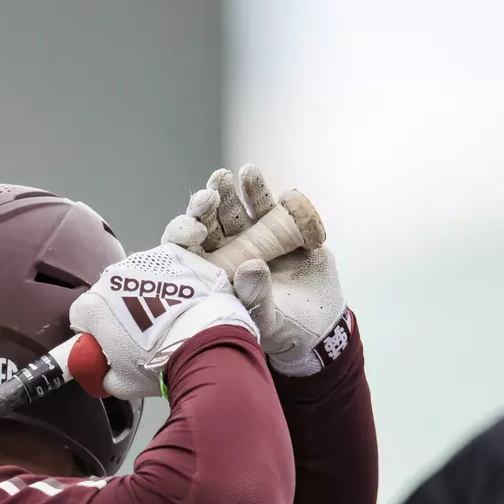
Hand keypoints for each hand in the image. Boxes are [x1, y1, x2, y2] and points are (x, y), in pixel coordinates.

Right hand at [67, 201, 258, 399]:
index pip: (81, 316)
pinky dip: (171, 282)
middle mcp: (112, 276)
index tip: (110, 345)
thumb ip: (100, 373)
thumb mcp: (119, 383)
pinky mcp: (173, 254)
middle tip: (143, 335)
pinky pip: (165, 268)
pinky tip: (183, 302)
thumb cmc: (159, 364)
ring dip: (146, 294)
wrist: (206, 344)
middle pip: (109, 294)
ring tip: (168, 319)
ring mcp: (145, 260)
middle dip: (120, 311)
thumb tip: (99, 370)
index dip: (94, 332)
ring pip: (138, 278)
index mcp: (92, 306)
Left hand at [193, 165, 348, 376]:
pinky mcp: (280, 227)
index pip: (187, 248)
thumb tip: (250, 266)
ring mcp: (252, 236)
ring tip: (243, 174)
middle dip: (209, 204)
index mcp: (210, 272)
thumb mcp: (268, 320)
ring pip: (237, 209)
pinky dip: (265, 194)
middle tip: (214, 191)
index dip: (186, 234)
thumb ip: (256, 297)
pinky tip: (263, 181)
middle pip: (209, 222)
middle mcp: (226, 250)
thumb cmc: (282, 329)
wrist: (318, 324)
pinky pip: (270, 206)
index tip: (195, 230)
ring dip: (236, 191)